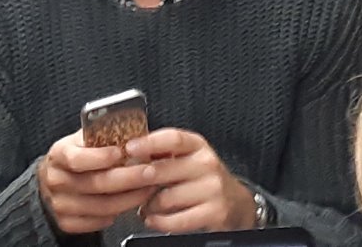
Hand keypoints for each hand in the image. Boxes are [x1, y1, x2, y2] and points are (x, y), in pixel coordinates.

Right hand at [36, 130, 156, 235]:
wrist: (55, 180)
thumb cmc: (76, 156)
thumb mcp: (83, 140)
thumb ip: (104, 137)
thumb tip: (137, 135)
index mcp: (58, 154)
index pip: (76, 158)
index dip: (100, 157)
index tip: (122, 152)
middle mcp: (56, 180)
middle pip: (95, 184)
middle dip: (128, 179)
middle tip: (150, 172)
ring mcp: (60, 204)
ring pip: (101, 207)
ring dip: (129, 199)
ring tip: (148, 189)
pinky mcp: (66, 222)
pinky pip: (98, 223)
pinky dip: (117, 215)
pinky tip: (129, 204)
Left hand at [135, 129, 253, 233]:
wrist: (235, 202)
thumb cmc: (201, 178)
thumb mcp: (186, 157)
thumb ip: (161, 153)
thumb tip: (129, 154)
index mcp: (197, 145)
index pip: (173, 139)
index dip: (149, 143)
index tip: (130, 148)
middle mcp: (207, 164)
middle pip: (164, 169)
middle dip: (139, 180)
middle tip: (126, 186)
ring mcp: (213, 188)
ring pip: (166, 198)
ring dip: (148, 206)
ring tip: (145, 206)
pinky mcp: (215, 212)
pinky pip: (177, 220)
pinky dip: (159, 222)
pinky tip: (153, 219)